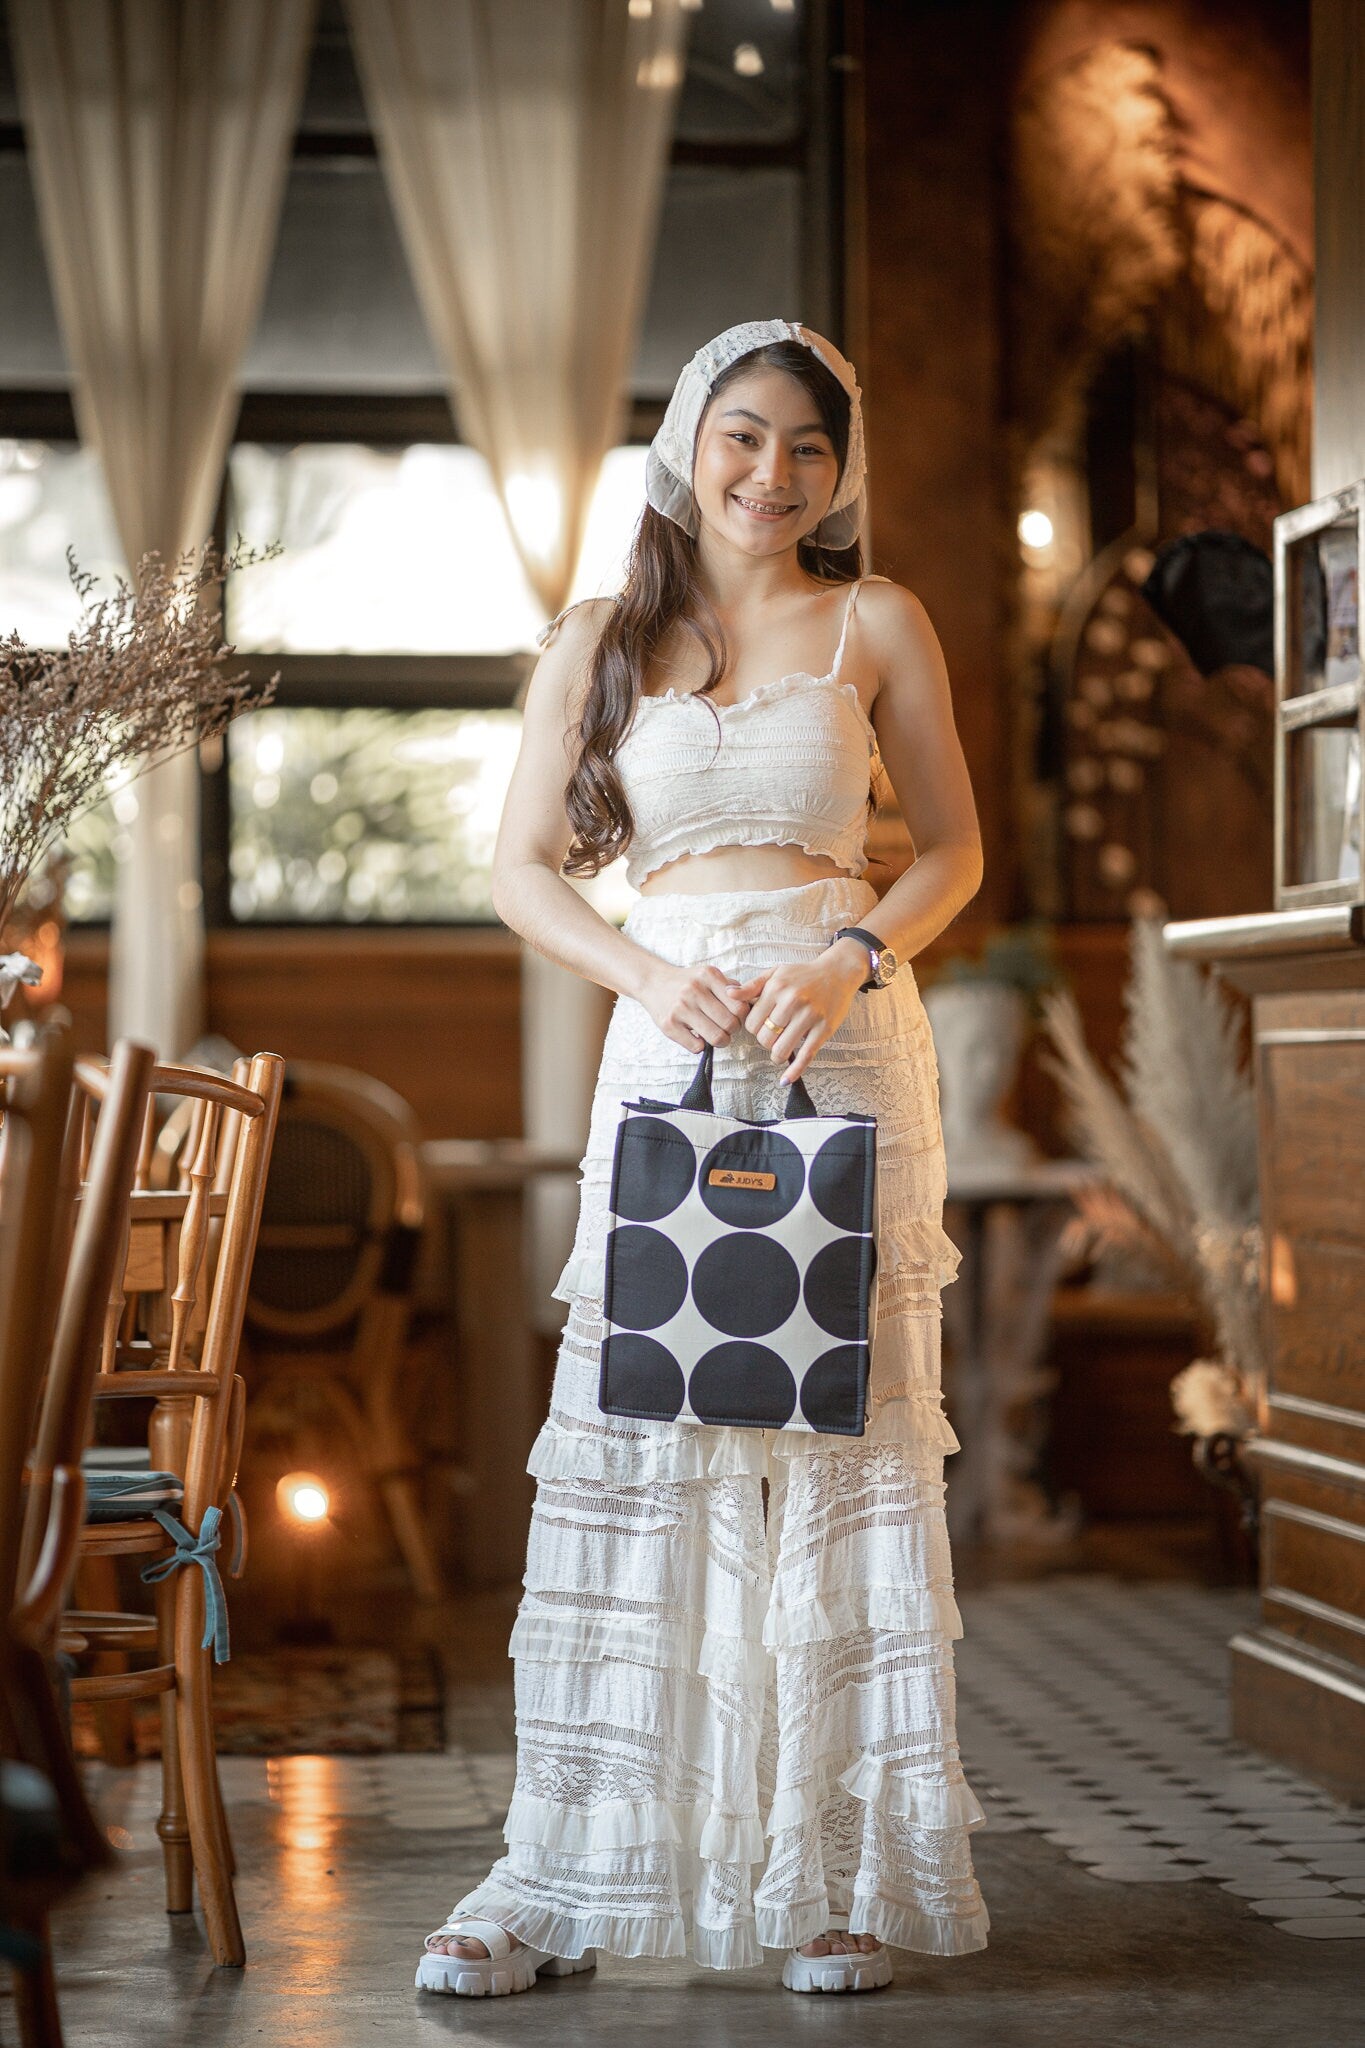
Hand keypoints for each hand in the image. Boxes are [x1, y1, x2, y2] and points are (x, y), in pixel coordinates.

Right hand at [639, 958, 754, 1053]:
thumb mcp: (708, 975)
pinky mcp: (669, 1025)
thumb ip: (730, 986)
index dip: (742, 1017)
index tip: (735, 1017)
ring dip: (720, 1041)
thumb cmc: (686, 982)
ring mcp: (680, 1008)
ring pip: (717, 1037)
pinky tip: (698, 1037)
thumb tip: (752, 1002)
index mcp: (708, 976)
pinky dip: (701, 1046)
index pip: (740, 1006)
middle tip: (726, 1028)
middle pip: (730, 1024)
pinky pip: (697, 1046)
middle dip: (732, 1030)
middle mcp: (694, 990)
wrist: (653, 982)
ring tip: (716, 1035)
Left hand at [732, 940, 868, 1083]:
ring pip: (782, 1049)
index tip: (761, 1026)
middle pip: (765, 1038)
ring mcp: (810, 1015)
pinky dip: (795, 1071)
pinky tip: (786, 1080)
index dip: (753, 1028)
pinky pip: (806, 1055)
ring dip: (777, 1055)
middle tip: (772, 1036)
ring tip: (779, 1050)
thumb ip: (751, 986)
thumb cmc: (803, 974)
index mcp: (776, 988)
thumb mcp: (775, 973)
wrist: (838, 972)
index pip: (752, 1022)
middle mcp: (792, 1001)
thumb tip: (728, 994)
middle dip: (765, 1041)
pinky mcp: (824, 1028)